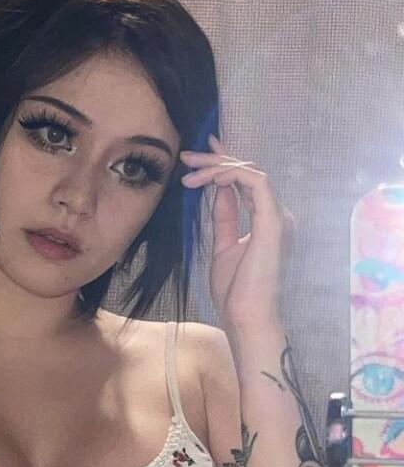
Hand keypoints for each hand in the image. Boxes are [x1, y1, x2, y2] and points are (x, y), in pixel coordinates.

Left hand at [180, 134, 295, 330]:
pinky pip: (256, 184)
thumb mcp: (222, 246)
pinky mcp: (274, 222)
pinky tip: (212, 178)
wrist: (244, 316)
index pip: (247, 181)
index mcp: (267, 221)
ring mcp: (278, 217)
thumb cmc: (235, 291)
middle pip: (248, 172)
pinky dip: (234, 175)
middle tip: (187, 156)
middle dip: (216, 159)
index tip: (203, 150)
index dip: (227, 161)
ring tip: (190, 170)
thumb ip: (224, 217)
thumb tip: (220, 189)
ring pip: (251, 173)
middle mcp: (277, 215)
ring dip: (218, 166)